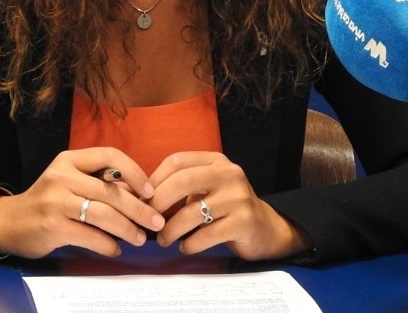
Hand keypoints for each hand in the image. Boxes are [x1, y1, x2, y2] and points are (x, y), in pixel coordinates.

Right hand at [0, 148, 164, 258]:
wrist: (10, 222)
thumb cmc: (48, 201)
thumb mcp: (69, 181)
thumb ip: (97, 182)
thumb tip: (140, 196)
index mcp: (69, 160)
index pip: (109, 155)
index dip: (134, 172)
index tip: (150, 191)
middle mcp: (62, 176)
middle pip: (110, 191)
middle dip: (139, 209)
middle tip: (157, 221)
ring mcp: (56, 202)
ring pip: (103, 214)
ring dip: (128, 229)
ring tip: (141, 238)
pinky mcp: (53, 227)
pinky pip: (90, 236)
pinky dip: (108, 244)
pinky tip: (116, 249)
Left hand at [148, 152, 311, 260]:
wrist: (265, 228)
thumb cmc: (227, 208)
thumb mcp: (208, 188)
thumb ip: (182, 186)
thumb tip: (141, 196)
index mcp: (216, 161)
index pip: (177, 161)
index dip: (154, 179)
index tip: (142, 198)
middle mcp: (229, 174)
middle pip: (183, 181)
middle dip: (159, 202)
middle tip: (148, 219)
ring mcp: (238, 197)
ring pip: (192, 212)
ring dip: (171, 229)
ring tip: (163, 240)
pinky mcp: (243, 222)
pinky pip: (207, 235)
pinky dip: (190, 244)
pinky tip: (185, 247)